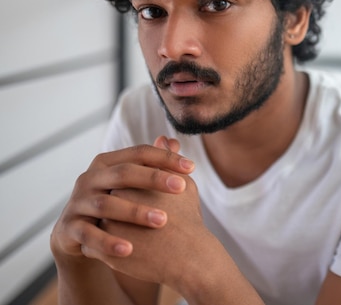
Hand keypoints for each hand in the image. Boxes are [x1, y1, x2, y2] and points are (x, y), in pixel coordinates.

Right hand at [50, 136, 194, 262]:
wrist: (78, 234)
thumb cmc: (115, 202)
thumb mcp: (131, 184)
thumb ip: (151, 164)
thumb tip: (172, 140)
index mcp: (107, 163)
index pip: (138, 153)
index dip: (165, 158)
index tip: (192, 167)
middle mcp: (89, 178)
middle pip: (123, 173)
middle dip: (154, 179)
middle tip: (182, 187)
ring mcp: (77, 202)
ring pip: (107, 204)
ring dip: (136, 212)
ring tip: (163, 220)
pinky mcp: (69, 228)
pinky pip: (89, 235)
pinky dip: (108, 242)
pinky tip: (130, 249)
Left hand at [97, 169, 211, 285]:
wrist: (188, 257)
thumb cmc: (188, 218)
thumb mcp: (182, 184)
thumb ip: (167, 161)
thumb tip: (163, 140)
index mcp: (127, 185)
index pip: (119, 180)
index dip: (132, 188)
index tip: (146, 196)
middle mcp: (111, 204)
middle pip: (106, 200)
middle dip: (116, 204)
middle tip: (137, 213)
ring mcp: (105, 228)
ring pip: (99, 222)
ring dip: (107, 224)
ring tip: (128, 230)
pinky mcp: (103, 253)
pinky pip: (96, 246)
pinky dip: (106, 245)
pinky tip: (123, 246)